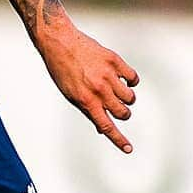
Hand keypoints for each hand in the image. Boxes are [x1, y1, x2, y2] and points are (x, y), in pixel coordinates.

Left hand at [41, 17, 139, 153]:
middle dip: (122, 113)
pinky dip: (130, 81)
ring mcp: (108, 75)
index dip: (119, 140)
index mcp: (86, 101)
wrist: (60, 42)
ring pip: (130, 97)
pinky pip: (133, 78)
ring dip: (126, 98)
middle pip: (123, 113)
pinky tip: (122, 78)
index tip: (129, 149)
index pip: (106, 126)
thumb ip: (89, 111)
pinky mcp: (114, 61)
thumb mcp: (70, 95)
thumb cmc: (62, 70)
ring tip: (116, 89)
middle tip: (115, 106)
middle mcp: (98, 90)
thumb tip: (103, 128)